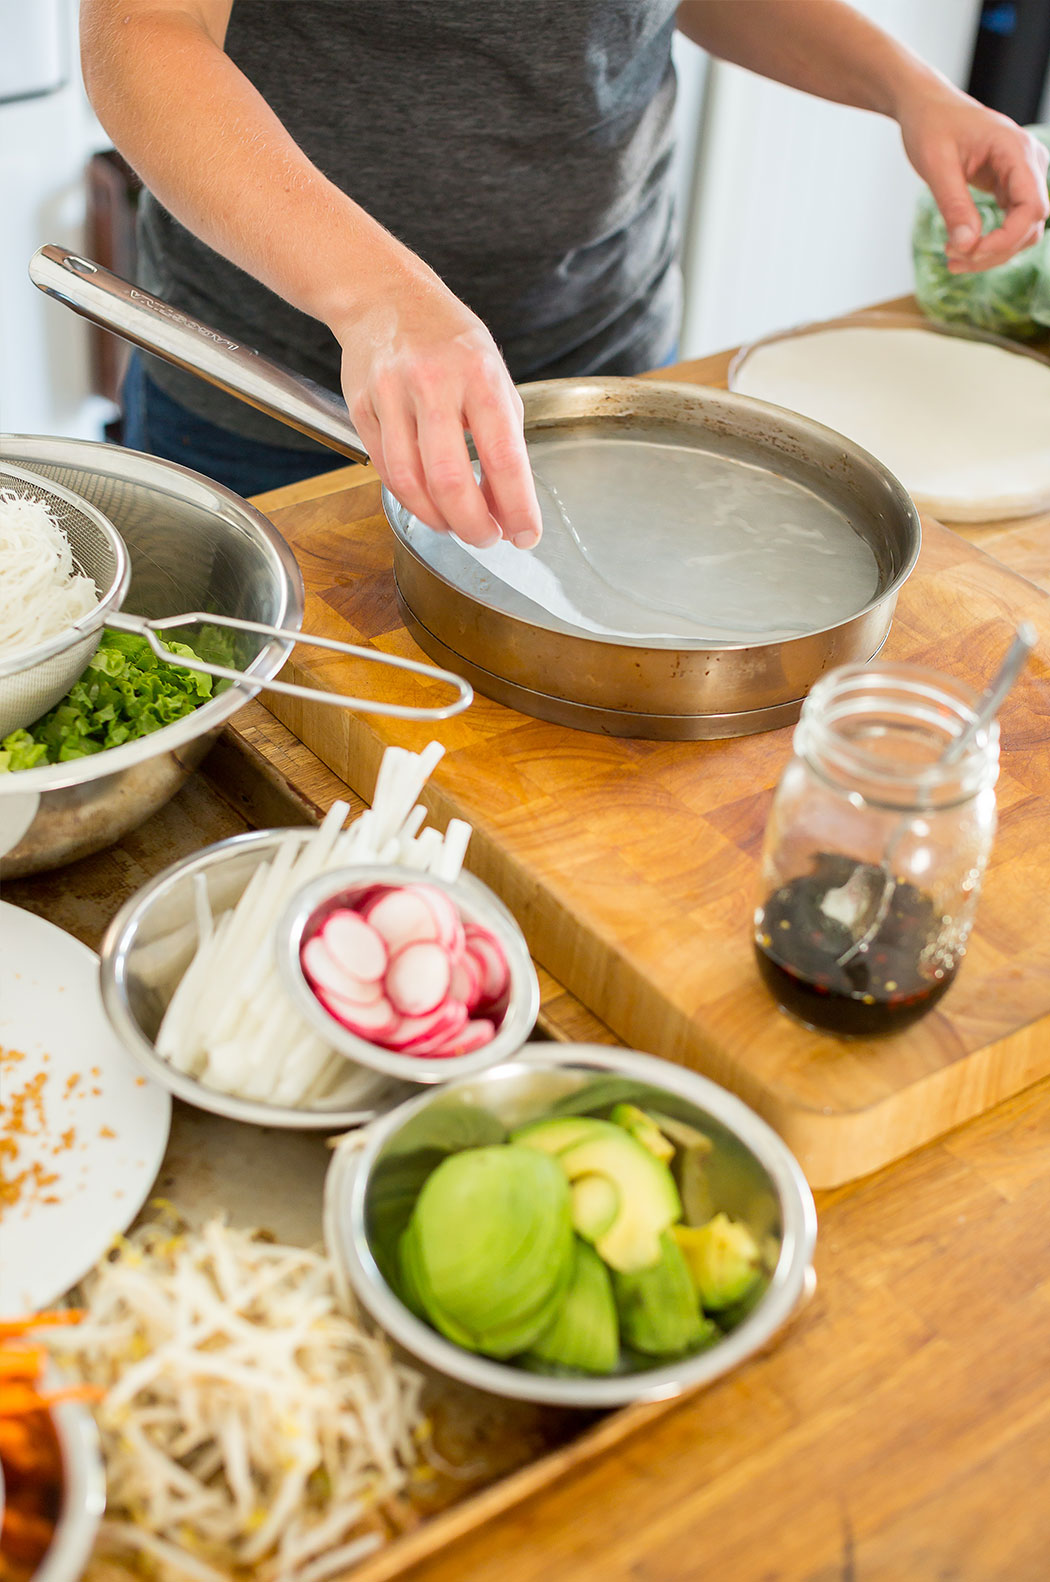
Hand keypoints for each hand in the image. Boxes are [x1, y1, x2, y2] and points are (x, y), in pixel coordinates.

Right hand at [336, 267, 542, 549]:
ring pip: (409, 481)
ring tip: (457, 526)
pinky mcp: (361, 407)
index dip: (517, 505)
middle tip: (487, 538)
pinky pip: (385, 469)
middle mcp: (433, 382)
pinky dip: (411, 498)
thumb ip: (503, 437)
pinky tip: (429, 504)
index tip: (526, 535)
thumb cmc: (448, 341)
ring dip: (438, 518)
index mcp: (479, 374)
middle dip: (472, 523)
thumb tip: (510, 505)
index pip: (503, 455)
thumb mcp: (492, 373)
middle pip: (449, 478)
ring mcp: (391, 394)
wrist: (383, 295)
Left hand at [897, 81, 1048, 273]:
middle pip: (1031, 223)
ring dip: (992, 252)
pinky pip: (1011, 224)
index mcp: (1016, 149)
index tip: (970, 252)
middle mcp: (1029, 162)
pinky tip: (960, 248)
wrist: (927, 107)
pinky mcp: (1011, 186)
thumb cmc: (931, 125)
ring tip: (952, 259)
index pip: (1032, 206)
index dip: (1007, 238)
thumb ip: (954, 205)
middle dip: (994, 250)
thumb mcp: (936, 165)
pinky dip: (989, 242)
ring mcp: (1023, 175)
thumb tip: (967, 245)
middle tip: (952, 260)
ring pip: (1023, 229)